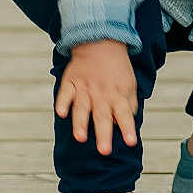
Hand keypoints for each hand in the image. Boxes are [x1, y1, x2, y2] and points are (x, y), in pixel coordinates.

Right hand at [55, 40, 138, 155]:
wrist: (100, 41)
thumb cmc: (117, 69)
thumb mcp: (130, 84)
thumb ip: (129, 105)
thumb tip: (124, 124)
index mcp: (118, 95)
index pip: (125, 114)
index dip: (127, 128)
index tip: (131, 142)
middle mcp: (101, 94)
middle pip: (102, 116)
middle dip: (103, 135)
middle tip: (104, 151)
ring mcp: (84, 88)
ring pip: (82, 108)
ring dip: (81, 123)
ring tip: (80, 138)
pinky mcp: (70, 82)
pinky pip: (65, 93)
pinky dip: (62, 102)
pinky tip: (60, 112)